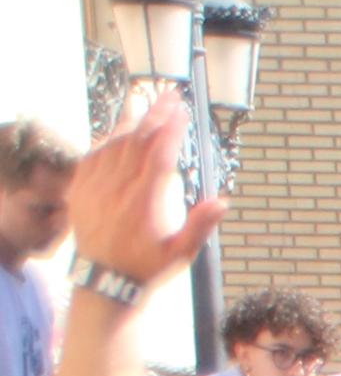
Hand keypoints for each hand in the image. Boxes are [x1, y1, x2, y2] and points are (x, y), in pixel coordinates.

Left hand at [64, 92, 222, 288]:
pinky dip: (109, 139)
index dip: (171, 128)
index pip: (159, 154)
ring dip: (132, 120)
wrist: (103, 280)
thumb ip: (200, 225)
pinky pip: (95, 154)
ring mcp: (97, 185)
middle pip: (138, 140)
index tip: (182, 110)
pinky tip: (119, 131)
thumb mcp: (181, 254)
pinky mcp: (82, 188)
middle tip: (169, 94)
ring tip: (144, 103)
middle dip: (155, 114)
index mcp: (145, 200)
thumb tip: (223, 201)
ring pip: (115, 143)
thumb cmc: (147, 267)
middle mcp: (119, 187)